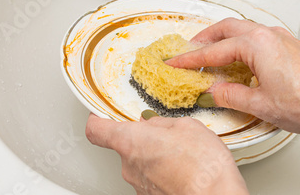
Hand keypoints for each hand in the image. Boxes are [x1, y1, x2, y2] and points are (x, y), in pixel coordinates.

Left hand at [85, 113, 248, 194]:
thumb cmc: (203, 165)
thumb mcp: (186, 126)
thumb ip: (162, 123)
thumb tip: (153, 123)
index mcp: (132, 141)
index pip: (97, 130)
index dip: (97, 119)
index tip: (101, 114)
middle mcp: (129, 166)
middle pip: (125, 146)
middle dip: (144, 139)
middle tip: (168, 134)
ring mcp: (139, 185)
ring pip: (141, 164)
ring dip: (156, 157)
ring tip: (183, 154)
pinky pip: (152, 179)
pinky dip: (165, 173)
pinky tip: (185, 169)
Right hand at [167, 18, 299, 152]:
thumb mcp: (262, 106)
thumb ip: (232, 96)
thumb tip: (215, 91)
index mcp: (256, 46)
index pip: (214, 51)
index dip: (192, 59)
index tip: (176, 62)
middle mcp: (267, 35)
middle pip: (226, 28)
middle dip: (204, 38)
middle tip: (188, 51)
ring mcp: (280, 37)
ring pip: (242, 29)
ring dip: (222, 38)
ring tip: (210, 54)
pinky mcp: (288, 44)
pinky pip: (256, 36)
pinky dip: (239, 42)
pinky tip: (238, 59)